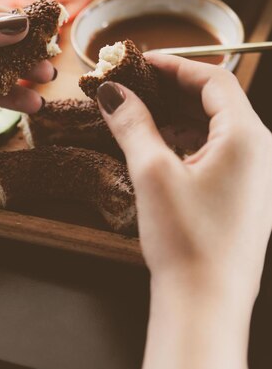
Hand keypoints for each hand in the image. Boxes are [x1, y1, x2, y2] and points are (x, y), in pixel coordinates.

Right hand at [97, 54, 271, 306]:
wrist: (206, 306)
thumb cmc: (186, 240)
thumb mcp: (152, 173)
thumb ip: (132, 124)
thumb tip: (112, 92)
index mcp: (248, 137)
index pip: (213, 79)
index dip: (174, 65)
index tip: (139, 62)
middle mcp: (262, 151)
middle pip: (216, 101)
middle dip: (172, 91)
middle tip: (133, 88)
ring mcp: (257, 175)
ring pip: (215, 128)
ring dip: (177, 117)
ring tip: (140, 117)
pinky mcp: (245, 195)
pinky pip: (218, 152)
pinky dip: (188, 142)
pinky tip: (160, 148)